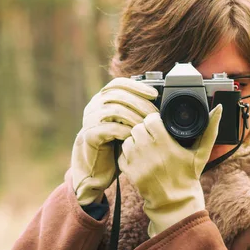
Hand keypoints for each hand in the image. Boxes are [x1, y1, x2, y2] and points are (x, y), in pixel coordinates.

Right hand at [71, 77, 157, 205]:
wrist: (95, 167)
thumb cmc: (114, 143)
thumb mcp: (125, 123)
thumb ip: (134, 110)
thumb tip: (159, 101)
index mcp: (102, 99)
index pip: (118, 83)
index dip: (137, 86)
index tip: (154, 93)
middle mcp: (94, 106)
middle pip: (118, 95)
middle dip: (140, 103)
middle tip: (154, 113)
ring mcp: (90, 120)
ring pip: (115, 109)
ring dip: (135, 116)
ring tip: (147, 125)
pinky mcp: (90, 135)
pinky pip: (110, 128)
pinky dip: (125, 130)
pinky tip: (134, 135)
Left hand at [118, 104, 222, 237]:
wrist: (175, 203)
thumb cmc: (189, 176)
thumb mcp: (202, 153)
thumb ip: (211, 129)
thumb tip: (219, 108)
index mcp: (165, 144)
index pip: (151, 119)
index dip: (155, 120)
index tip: (159, 125)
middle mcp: (149, 151)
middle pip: (138, 127)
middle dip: (145, 130)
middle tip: (152, 136)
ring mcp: (137, 162)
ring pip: (128, 139)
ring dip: (136, 141)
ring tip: (146, 147)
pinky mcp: (129, 172)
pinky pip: (122, 154)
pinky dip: (129, 154)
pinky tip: (140, 158)